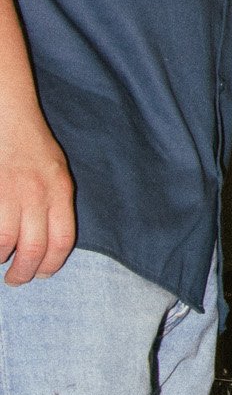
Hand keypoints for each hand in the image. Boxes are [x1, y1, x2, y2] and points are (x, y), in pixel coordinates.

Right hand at [0, 113, 75, 284]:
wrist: (7, 114)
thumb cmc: (31, 145)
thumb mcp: (56, 171)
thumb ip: (56, 202)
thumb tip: (51, 241)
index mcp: (59, 189)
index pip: (62, 240)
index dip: (52, 265)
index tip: (43, 275)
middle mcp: (36, 193)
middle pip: (34, 248)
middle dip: (24, 272)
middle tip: (16, 279)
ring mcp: (9, 192)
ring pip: (5, 242)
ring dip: (1, 257)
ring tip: (0, 259)